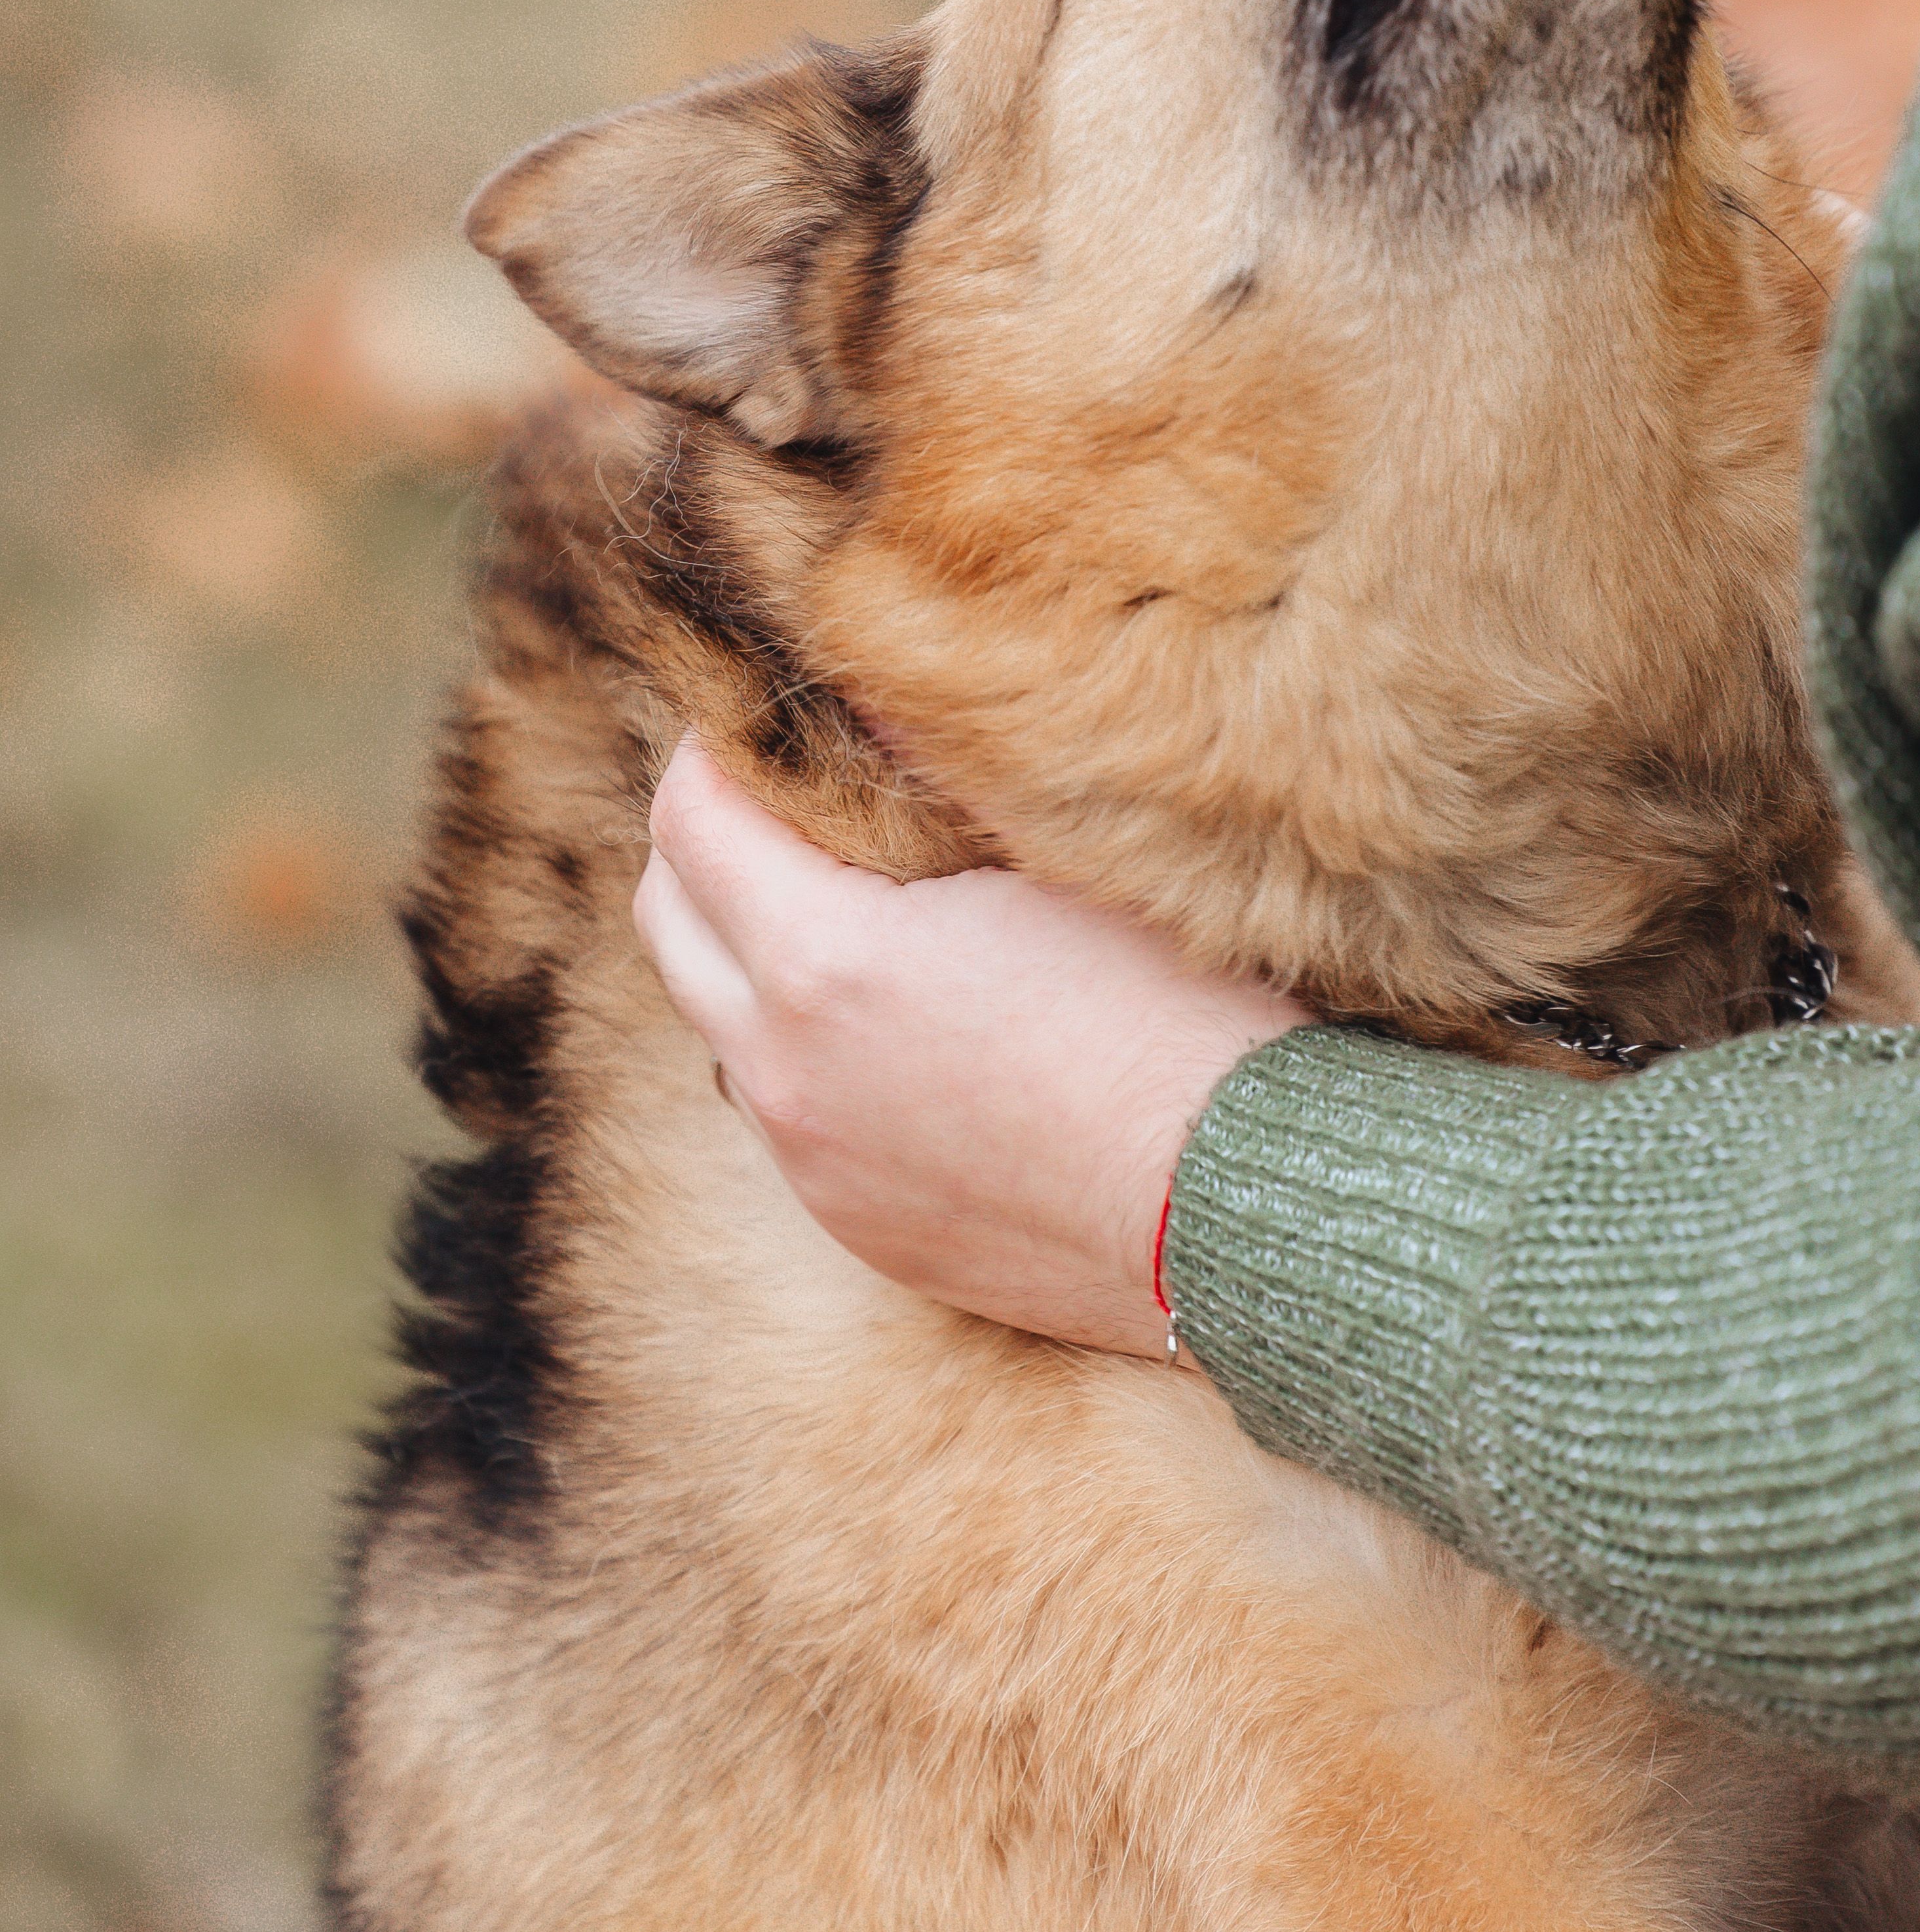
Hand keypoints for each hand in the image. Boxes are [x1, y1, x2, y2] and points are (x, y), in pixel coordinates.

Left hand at [633, 739, 1303, 1354]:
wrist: (1240, 1207)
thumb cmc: (1175, 1020)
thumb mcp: (1054, 866)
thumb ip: (932, 782)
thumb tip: (867, 703)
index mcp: (822, 962)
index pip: (688, 821)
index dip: (711, 754)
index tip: (759, 726)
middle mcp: (786, 1070)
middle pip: (667, 922)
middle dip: (704, 847)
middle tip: (777, 805)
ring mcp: (813, 1162)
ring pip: (721, 1029)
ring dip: (751, 959)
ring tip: (848, 919)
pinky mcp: (860, 1228)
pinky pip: (789, 1118)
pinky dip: (810, 1056)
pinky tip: (904, 1035)